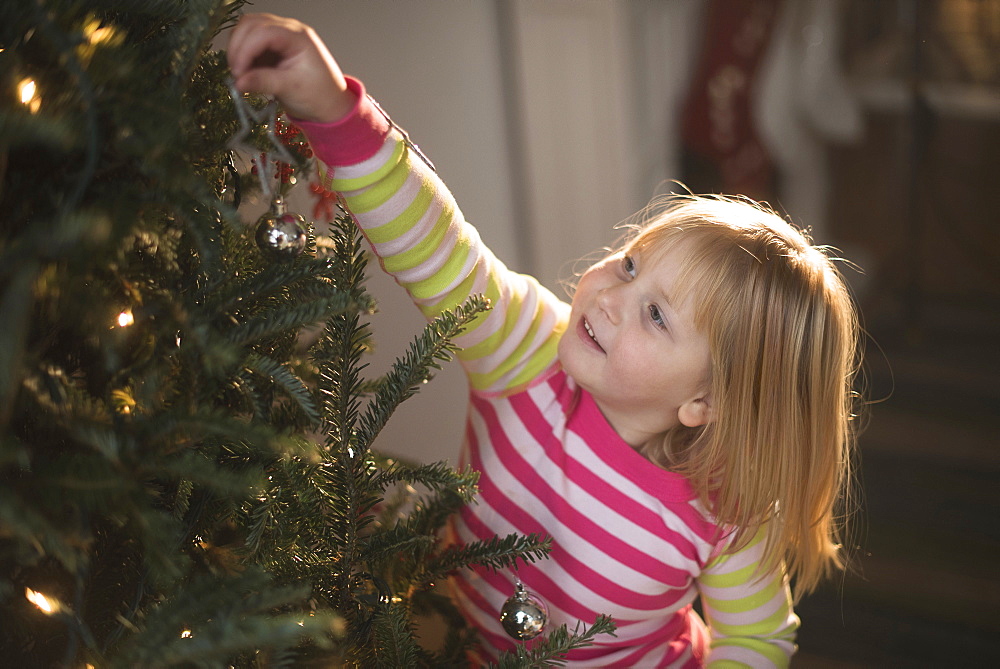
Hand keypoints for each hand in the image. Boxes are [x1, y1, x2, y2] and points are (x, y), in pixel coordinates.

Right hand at [227, 13, 355, 122]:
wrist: (329, 104)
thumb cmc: (319, 95)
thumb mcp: (291, 89)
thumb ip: (264, 82)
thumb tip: (239, 81)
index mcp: (298, 37)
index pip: (263, 31)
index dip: (246, 49)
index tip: (239, 72)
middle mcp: (288, 30)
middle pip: (251, 24)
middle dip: (239, 48)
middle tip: (237, 74)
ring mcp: (279, 36)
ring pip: (247, 30)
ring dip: (238, 49)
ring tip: (241, 74)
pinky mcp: (272, 46)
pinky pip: (249, 42)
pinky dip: (242, 55)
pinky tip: (246, 73)